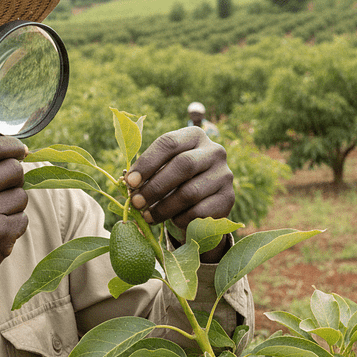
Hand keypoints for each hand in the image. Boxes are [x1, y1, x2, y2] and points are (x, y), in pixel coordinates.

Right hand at [0, 135, 28, 334]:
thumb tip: (8, 150)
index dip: (11, 145)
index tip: (21, 149)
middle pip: (13, 169)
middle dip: (15, 178)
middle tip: (4, 190)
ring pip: (21, 195)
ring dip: (13, 205)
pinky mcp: (0, 235)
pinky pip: (23, 218)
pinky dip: (14, 226)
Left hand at [125, 127, 234, 261]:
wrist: (202, 202)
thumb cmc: (174, 181)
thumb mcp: (162, 169)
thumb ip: (148, 172)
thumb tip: (127, 183)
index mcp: (194, 135)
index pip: (169, 143)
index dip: (147, 163)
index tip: (129, 182)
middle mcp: (214, 151)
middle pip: (183, 165)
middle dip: (155, 187)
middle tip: (136, 203)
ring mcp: (225, 174)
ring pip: (191, 192)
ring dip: (164, 207)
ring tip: (147, 216)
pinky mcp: (229, 199)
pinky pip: (200, 212)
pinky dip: (181, 219)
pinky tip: (172, 221)